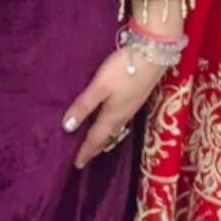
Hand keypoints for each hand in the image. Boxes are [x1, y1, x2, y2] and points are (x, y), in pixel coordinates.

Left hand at [62, 46, 163, 168]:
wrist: (154, 55)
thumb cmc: (124, 70)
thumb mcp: (100, 87)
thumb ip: (84, 105)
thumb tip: (67, 128)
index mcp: (112, 116)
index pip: (95, 139)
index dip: (85, 152)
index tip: (77, 165)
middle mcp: (123, 115)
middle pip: (106, 136)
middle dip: (95, 147)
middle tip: (85, 157)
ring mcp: (132, 107)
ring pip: (115, 128)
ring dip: (104, 137)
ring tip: (95, 142)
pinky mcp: (137, 97)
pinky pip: (121, 119)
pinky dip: (111, 125)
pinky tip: (110, 119)